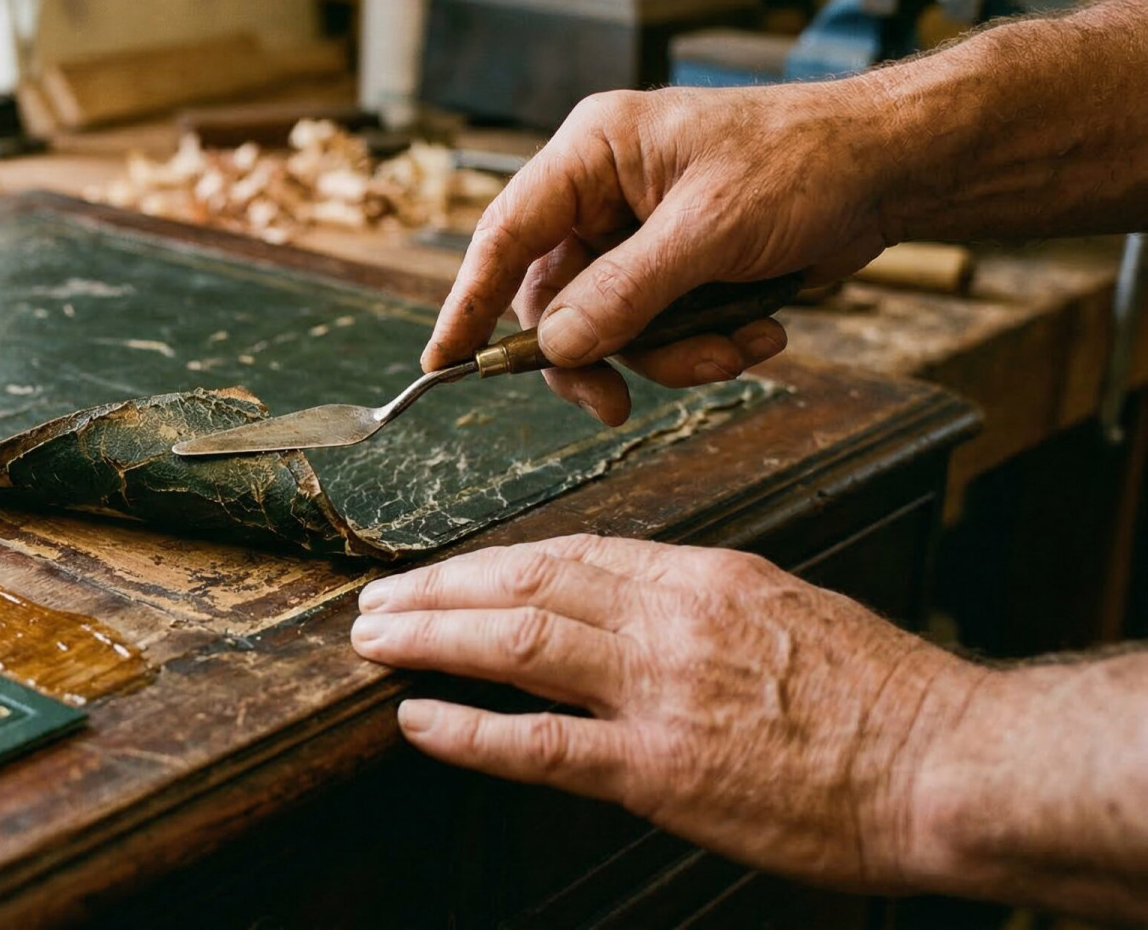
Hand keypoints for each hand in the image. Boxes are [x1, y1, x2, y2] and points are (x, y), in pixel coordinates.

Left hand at [350, 535, 986, 891]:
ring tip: (373, 642)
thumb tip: (626, 610)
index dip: (489, 565)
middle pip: (525, 584)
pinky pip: (542, 744)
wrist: (950, 764)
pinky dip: (469, 729)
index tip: (441, 575)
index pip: (568, 554)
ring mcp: (662, 692)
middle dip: (438, 589)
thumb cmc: (883, 697)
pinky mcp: (663, 768)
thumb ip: (698, 607)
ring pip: (518, 643)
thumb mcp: (787, 611)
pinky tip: (418, 719)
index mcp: (702, 576)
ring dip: (431, 638)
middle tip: (376, 600)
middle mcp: (671, 620)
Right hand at [423, 81, 906, 424]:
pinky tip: (760, 330)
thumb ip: (626, 291)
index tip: (442, 361)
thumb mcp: (710, 230)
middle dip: (599, 352)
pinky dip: (705, 345)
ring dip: (673, 354)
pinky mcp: (679, 267)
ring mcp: (641, 234)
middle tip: (614, 404)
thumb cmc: (805, 162)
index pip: (506, 232)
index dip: (468, 299)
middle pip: (554, 298)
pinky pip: (659, 329)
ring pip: (610, 326)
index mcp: (593, 152)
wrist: (893, 168)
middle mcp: (604, 193)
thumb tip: (553, 345)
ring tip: (738, 347)